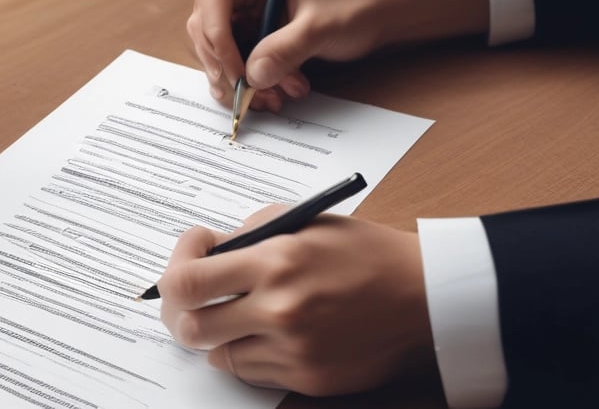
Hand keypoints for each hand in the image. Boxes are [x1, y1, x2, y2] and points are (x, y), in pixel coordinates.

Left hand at [158, 205, 435, 395]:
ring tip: (237, 311)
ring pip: (216, 354)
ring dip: (217, 332)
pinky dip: (247, 352)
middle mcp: (280, 309)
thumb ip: (248, 235)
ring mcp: (294, 349)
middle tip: (192, 296)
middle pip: (189, 328)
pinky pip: (250, 371)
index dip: (172, 272)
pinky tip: (265, 331)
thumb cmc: (365, 252)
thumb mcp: (304, 221)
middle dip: (181, 310)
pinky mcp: (307, 377)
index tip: (191, 255)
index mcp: (275, 261)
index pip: (185, 282)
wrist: (426, 297)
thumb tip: (206, 254)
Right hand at [188, 0, 487, 110]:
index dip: (217, 36)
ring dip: (242, 82)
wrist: (387, 12)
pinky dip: (255, 84)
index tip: (237, 71)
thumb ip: (287, 48)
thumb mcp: (323, 26)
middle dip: (227, 67)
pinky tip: (278, 94)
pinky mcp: (259, 37)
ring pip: (223, 52)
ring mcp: (251, 16)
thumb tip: (252, 76)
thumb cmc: (360, 2)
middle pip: (209, 29)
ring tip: (272, 99)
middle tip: (249, 95)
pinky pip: (242, 64)